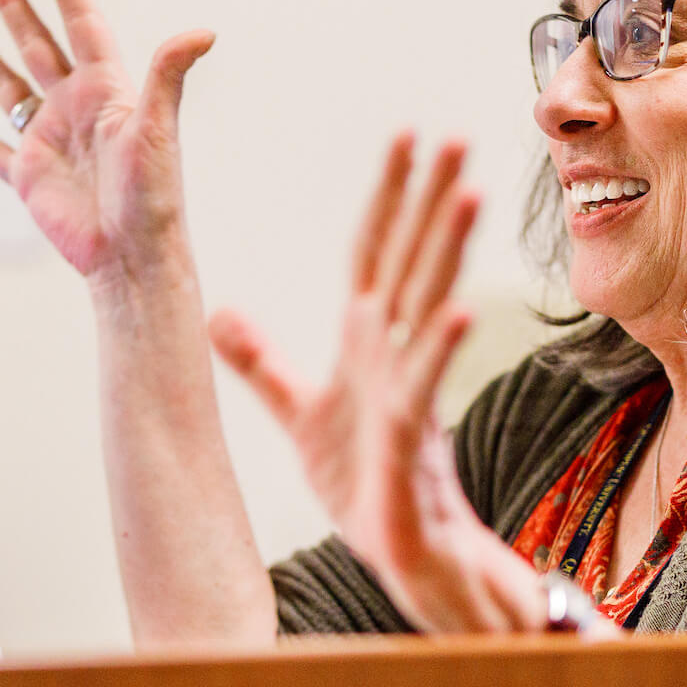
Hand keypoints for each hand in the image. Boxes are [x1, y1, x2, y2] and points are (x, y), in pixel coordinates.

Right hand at [0, 0, 215, 285]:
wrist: (132, 256)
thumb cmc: (152, 195)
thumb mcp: (157, 128)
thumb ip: (169, 75)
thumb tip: (203, 31)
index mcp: (106, 91)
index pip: (82, 25)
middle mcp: (76, 110)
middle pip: (41, 48)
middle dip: (19, 12)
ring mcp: (50, 142)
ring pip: (12, 92)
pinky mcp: (30, 177)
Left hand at [207, 133, 548, 632]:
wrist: (403, 550)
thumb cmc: (365, 482)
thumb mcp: (300, 414)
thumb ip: (262, 363)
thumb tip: (218, 315)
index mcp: (368, 340)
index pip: (376, 250)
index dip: (388, 195)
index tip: (404, 136)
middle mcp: (394, 351)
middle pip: (413, 259)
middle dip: (433, 199)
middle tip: (457, 137)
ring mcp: (409, 388)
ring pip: (429, 304)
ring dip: (447, 251)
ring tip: (469, 194)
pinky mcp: (411, 435)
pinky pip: (426, 383)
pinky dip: (439, 347)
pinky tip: (456, 312)